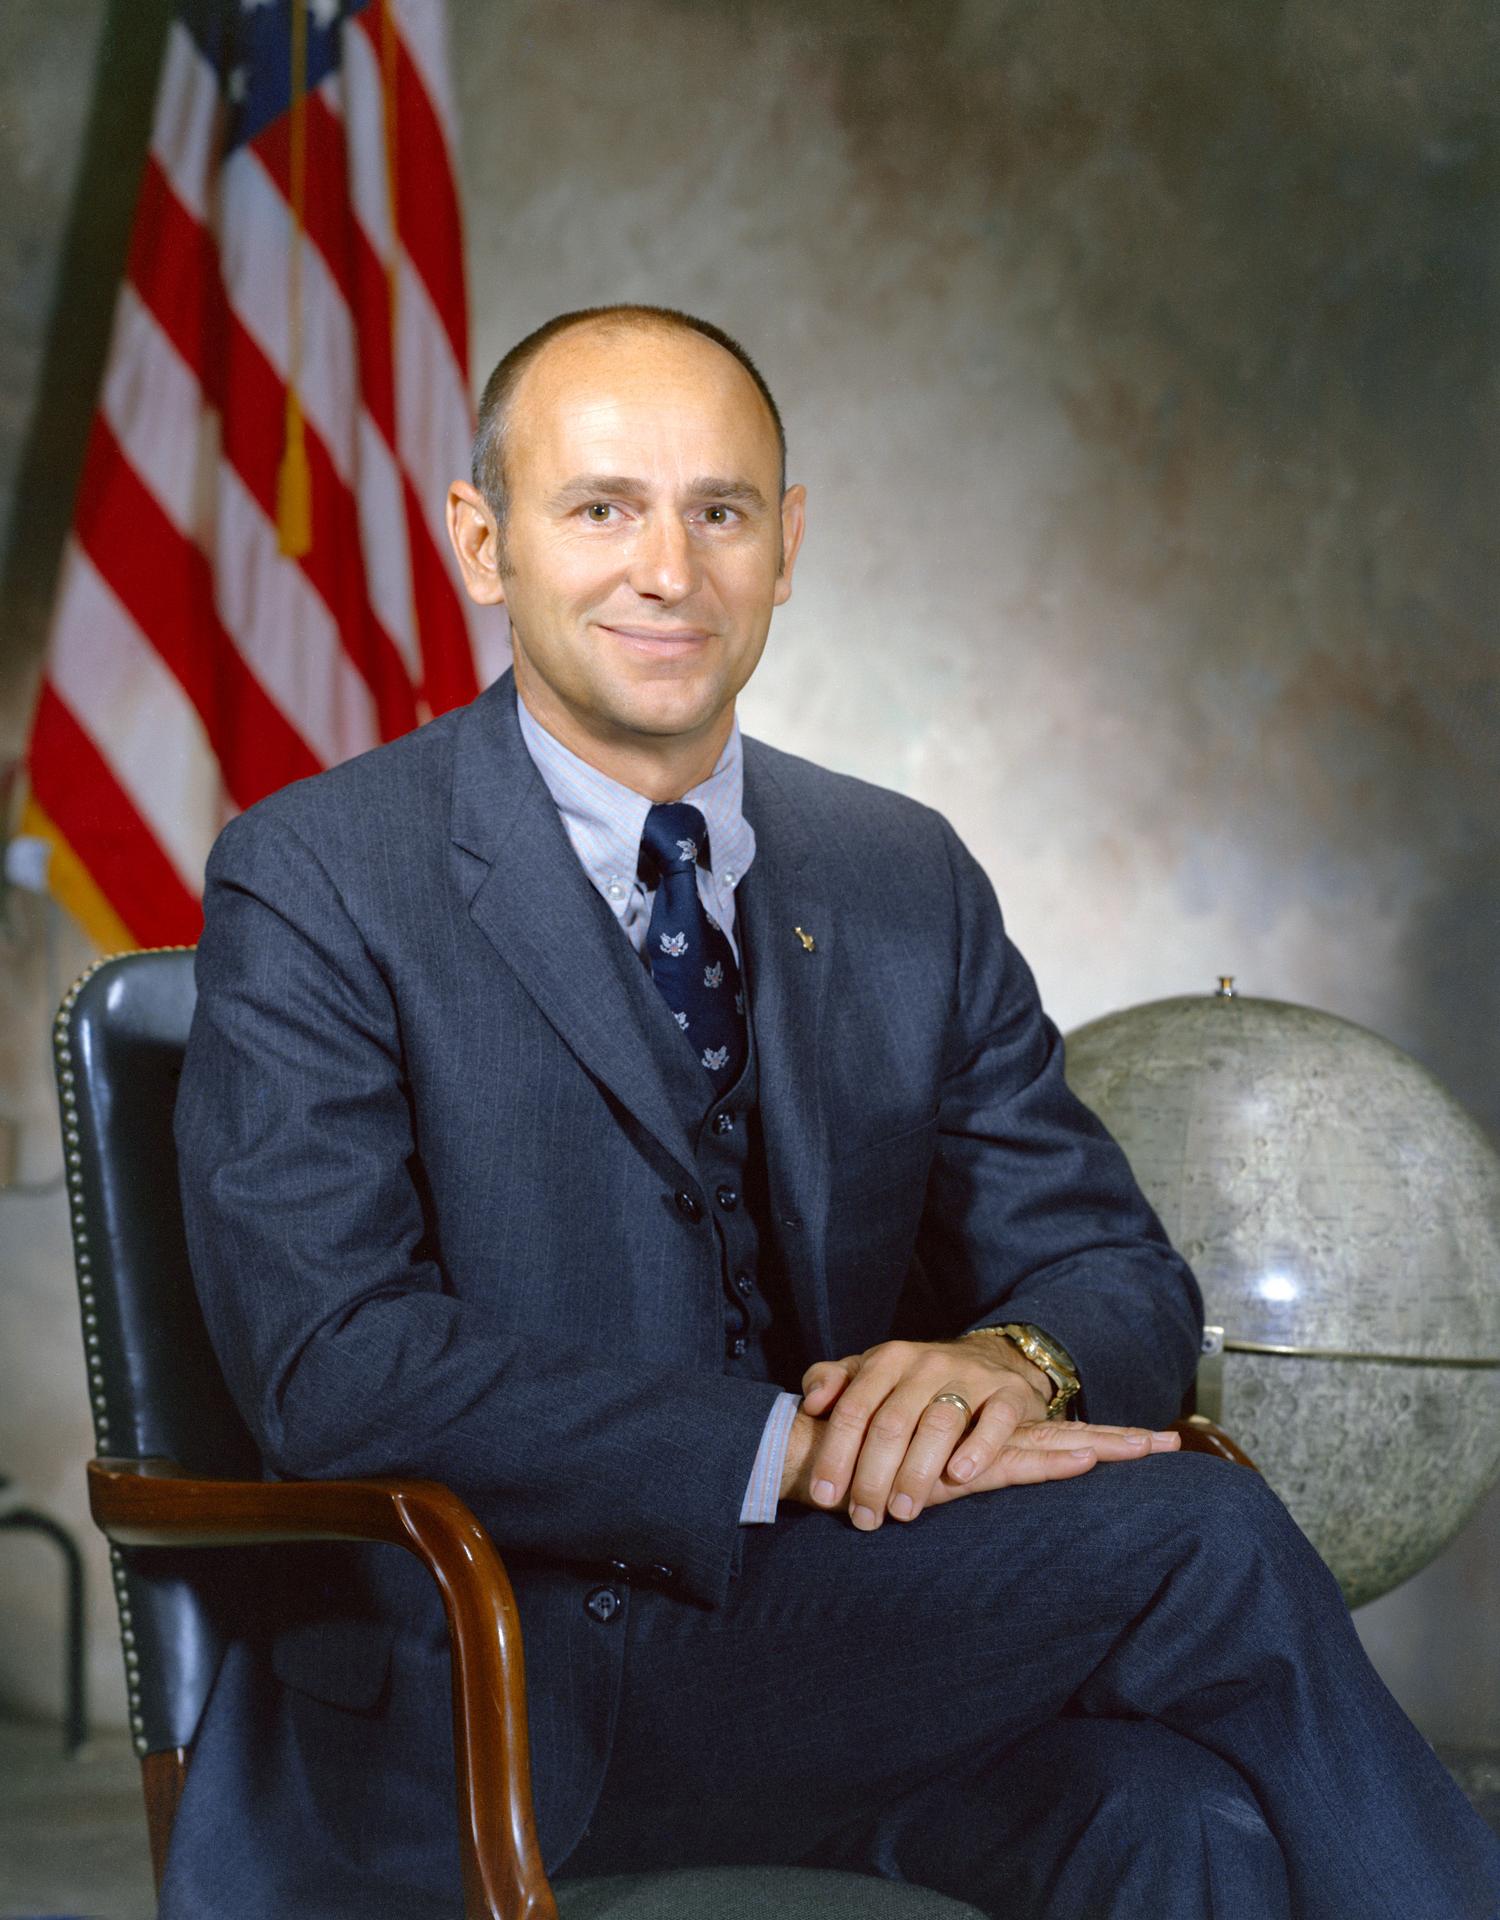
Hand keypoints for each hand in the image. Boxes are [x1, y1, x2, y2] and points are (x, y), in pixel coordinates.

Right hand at [782, 1338, 1177, 1527]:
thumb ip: (917, 1479)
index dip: (1083, 1439)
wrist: (803, 1453)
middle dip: (1112, 1440)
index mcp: (968, 1442)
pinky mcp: (954, 1465)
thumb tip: (938, 1498)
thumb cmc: (845, 1466)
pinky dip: (1050, 1460)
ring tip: (1152, 1447)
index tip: (1137, 1443)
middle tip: (1170, 1442)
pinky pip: (1011, 1462)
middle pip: (1052, 1435)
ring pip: (1044, 1444)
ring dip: (1099, 1446)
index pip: (1033, 1437)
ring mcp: (966, 1446)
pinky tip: (1085, 1455)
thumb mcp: (893, 1479)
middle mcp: (973, 1437)